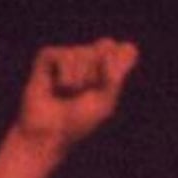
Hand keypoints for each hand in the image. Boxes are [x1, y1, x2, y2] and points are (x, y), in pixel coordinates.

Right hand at [16, 39, 138, 150]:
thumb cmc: (78, 121)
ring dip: (79, 79)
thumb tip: (107, 45)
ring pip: (84, 53)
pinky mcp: (48, 55)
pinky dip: (65, 76)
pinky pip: (65, 56)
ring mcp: (69, 54)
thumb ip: (114, 75)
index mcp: (109, 69)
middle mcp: (90, 57)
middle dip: (98, 72)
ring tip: (68, 92)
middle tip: (86, 90)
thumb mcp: (105, 102)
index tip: (111, 84)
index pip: (129, 51)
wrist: (50, 133)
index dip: (121, 64)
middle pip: (106, 45)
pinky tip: (56, 87)